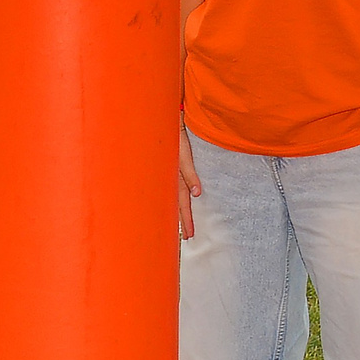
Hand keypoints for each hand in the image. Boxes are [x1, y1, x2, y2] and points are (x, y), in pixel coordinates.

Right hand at [178, 127, 201, 241]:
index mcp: (173, 178)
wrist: (163, 121)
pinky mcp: (168, 168)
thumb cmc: (173, 136)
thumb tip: (196, 193)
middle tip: (187, 238)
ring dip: (177, 212)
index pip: (181, 204)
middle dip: (181, 221)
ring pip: (173, 198)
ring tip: (181, 226)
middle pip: (177, 205)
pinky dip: (174, 198)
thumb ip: (189, 172)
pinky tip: (177, 202)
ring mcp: (167, 174)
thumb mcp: (183, 154)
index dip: (186, 220)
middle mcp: (170, 179)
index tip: (190, 235)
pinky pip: (171, 188)